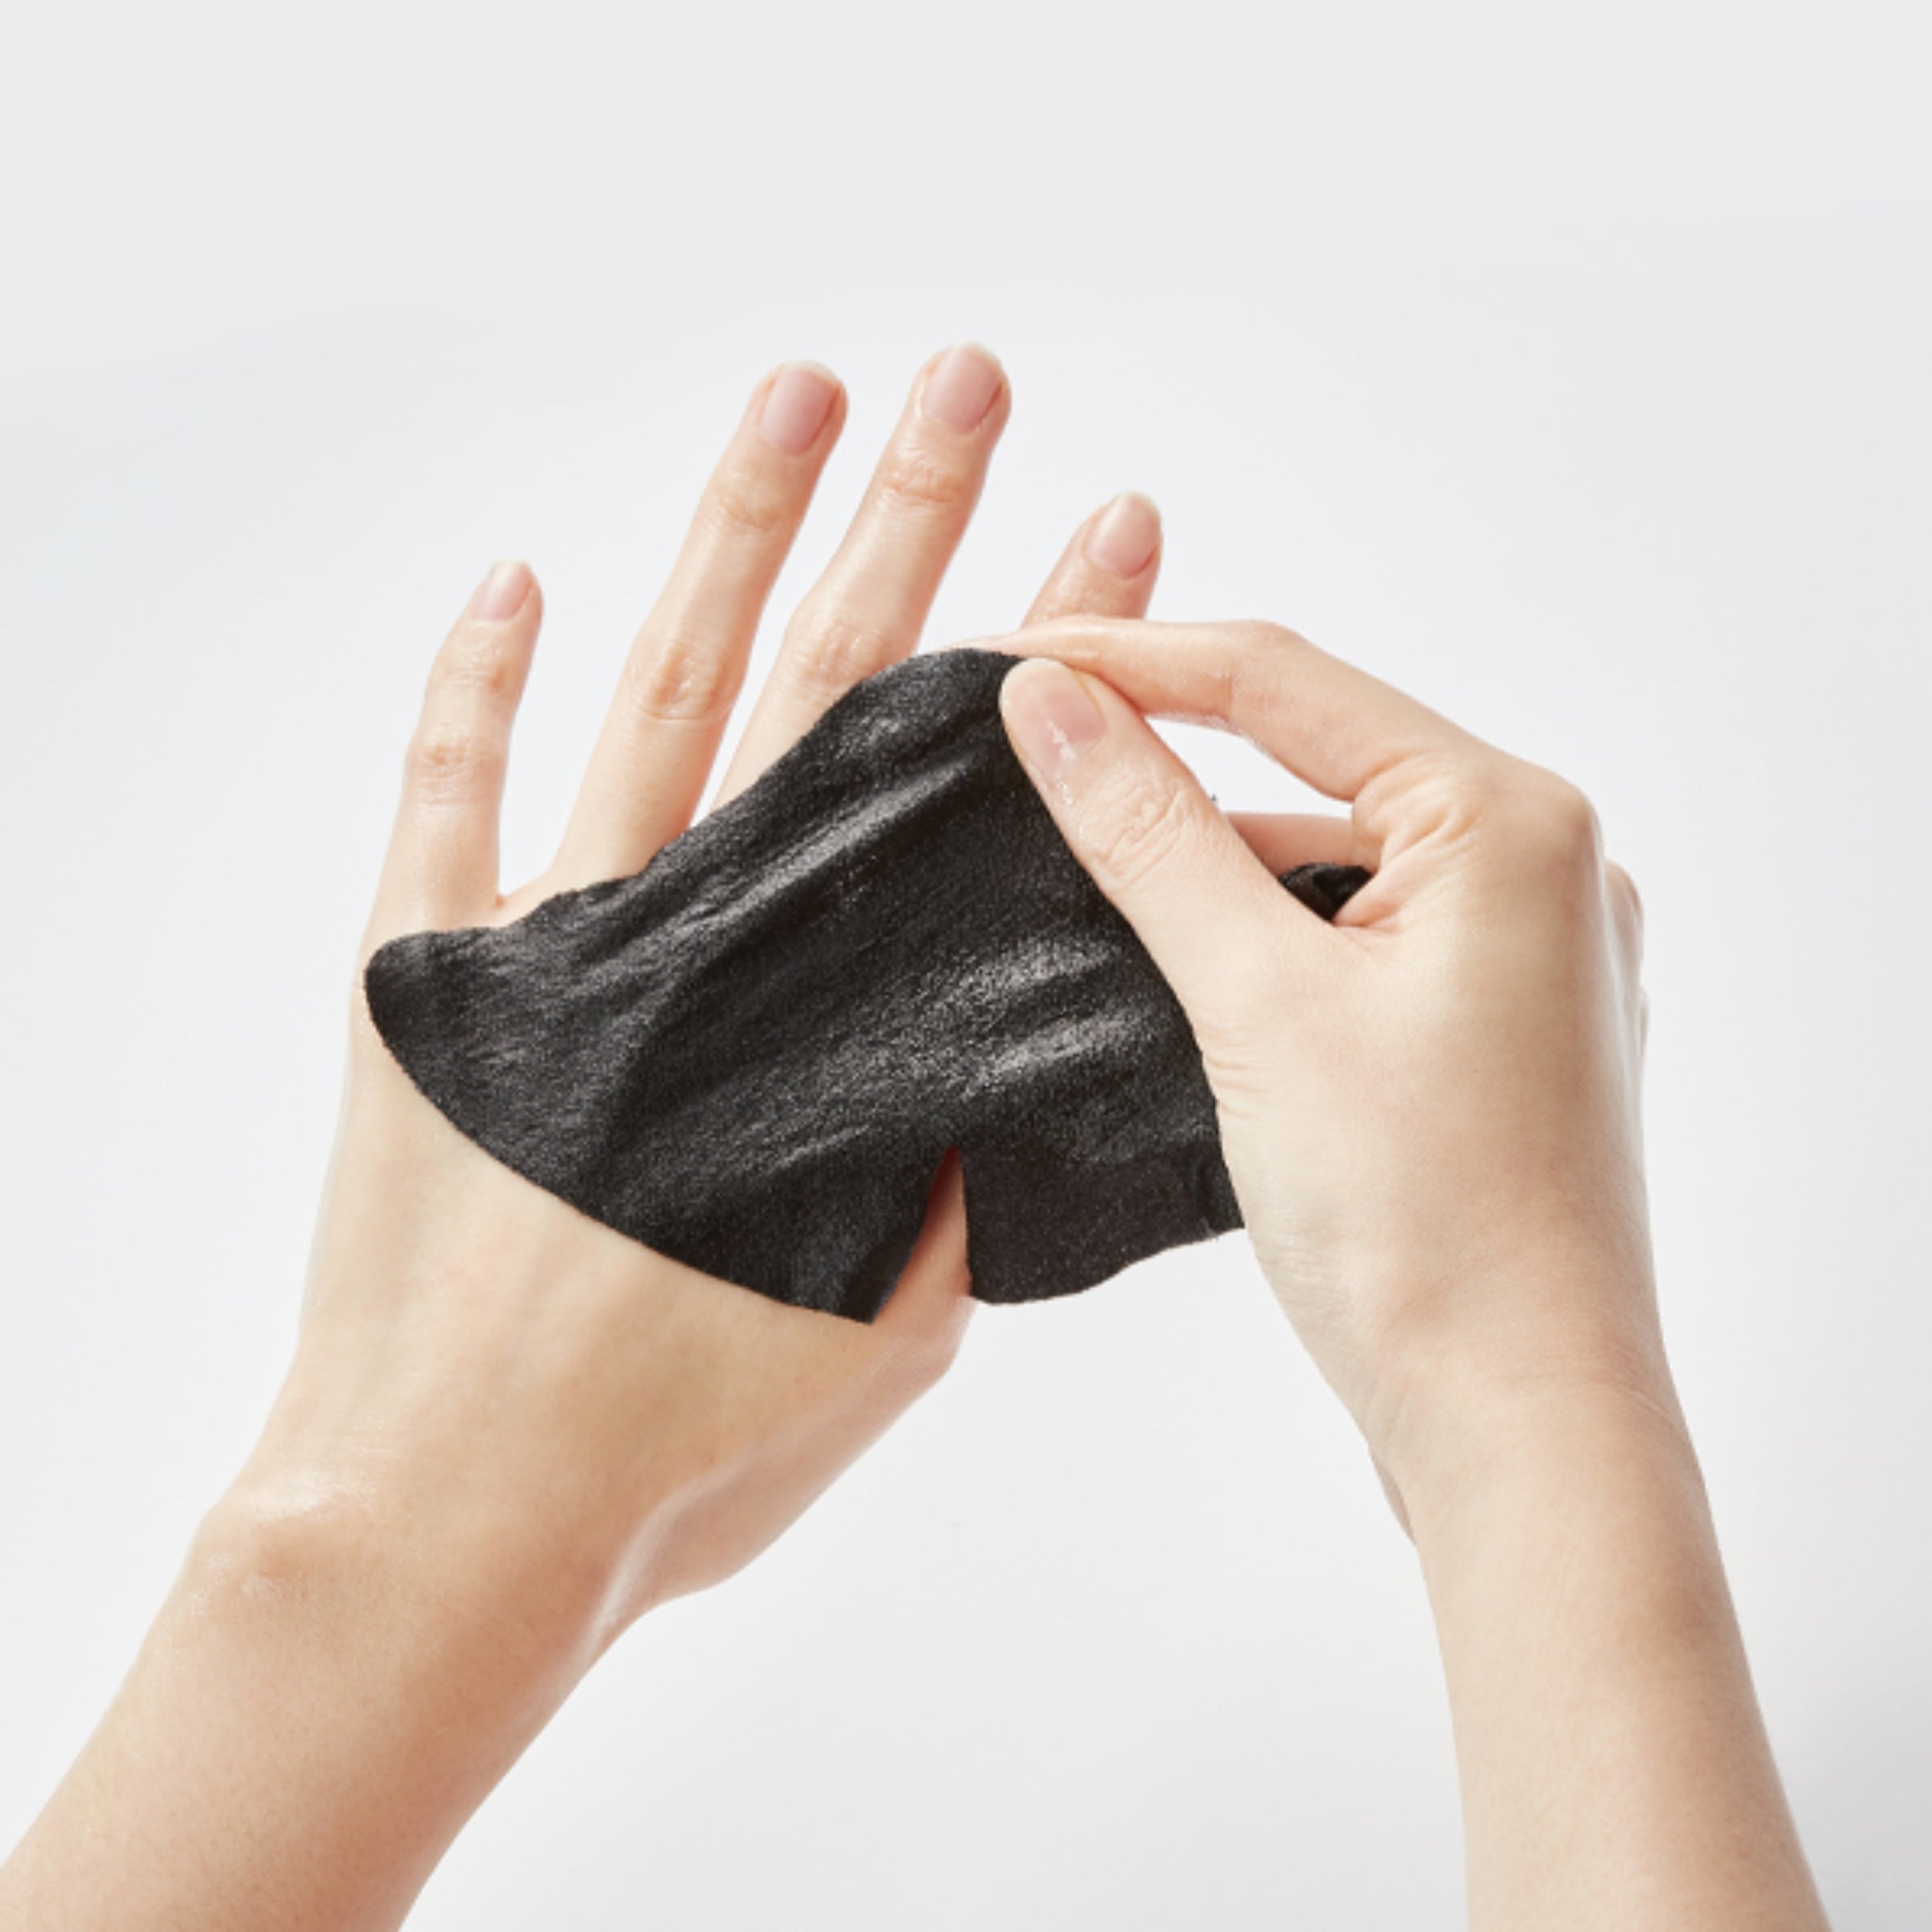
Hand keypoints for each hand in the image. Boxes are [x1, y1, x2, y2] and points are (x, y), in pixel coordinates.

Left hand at [274, 349, 1170, 1629]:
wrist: (460, 1519)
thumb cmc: (682, 1446)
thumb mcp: (888, 1313)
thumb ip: (943, 1152)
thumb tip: (998, 1033)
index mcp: (808, 1000)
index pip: (944, 776)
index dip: (1035, 646)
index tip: (1107, 532)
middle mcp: (685, 930)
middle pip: (815, 681)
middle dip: (906, 520)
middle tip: (969, 382)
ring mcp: (546, 939)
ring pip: (658, 691)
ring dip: (732, 536)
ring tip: (796, 395)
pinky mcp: (421, 982)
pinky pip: (442, 801)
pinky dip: (469, 681)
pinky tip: (510, 572)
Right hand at [994, 624, 1831, 1931]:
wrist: (1519, 1426)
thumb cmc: (1425, 1228)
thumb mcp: (1258, 1004)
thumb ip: (1151, 833)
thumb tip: (1050, 703)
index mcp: (1511, 820)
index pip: (1286, 681)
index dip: (1131, 659)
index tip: (1004, 660)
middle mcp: (1540, 862)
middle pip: (1312, 755)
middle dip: (1167, 748)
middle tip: (1022, 743)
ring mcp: (1523, 947)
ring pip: (1325, 851)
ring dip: (1207, 852)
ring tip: (1071, 851)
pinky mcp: (1488, 1022)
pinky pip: (1352, 929)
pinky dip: (1258, 930)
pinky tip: (1170, 951)